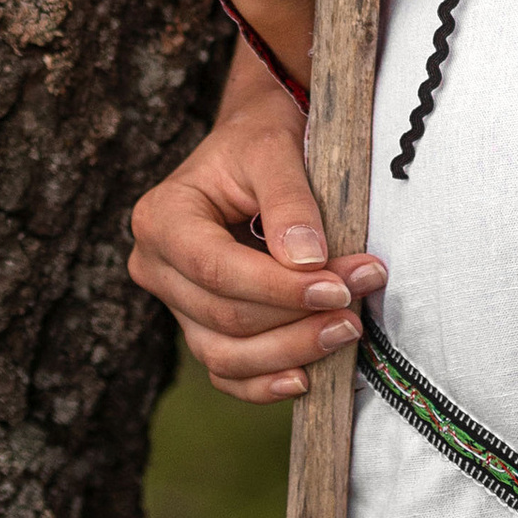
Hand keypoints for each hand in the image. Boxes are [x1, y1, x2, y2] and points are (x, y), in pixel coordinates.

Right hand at [126, 39, 387, 401]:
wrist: (257, 140)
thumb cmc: (263, 135)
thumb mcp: (275, 148)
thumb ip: (289, 201)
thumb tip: (308, 262)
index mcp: (162, 219)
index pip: (217, 270)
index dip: (278, 288)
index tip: (338, 287)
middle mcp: (157, 266)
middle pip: (224, 316)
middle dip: (297, 316)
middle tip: (360, 300)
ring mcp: (176, 303)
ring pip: (225, 354)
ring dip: (291, 350)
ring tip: (348, 329)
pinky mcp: (201, 325)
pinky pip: (226, 372)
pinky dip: (264, 382)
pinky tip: (307, 377)